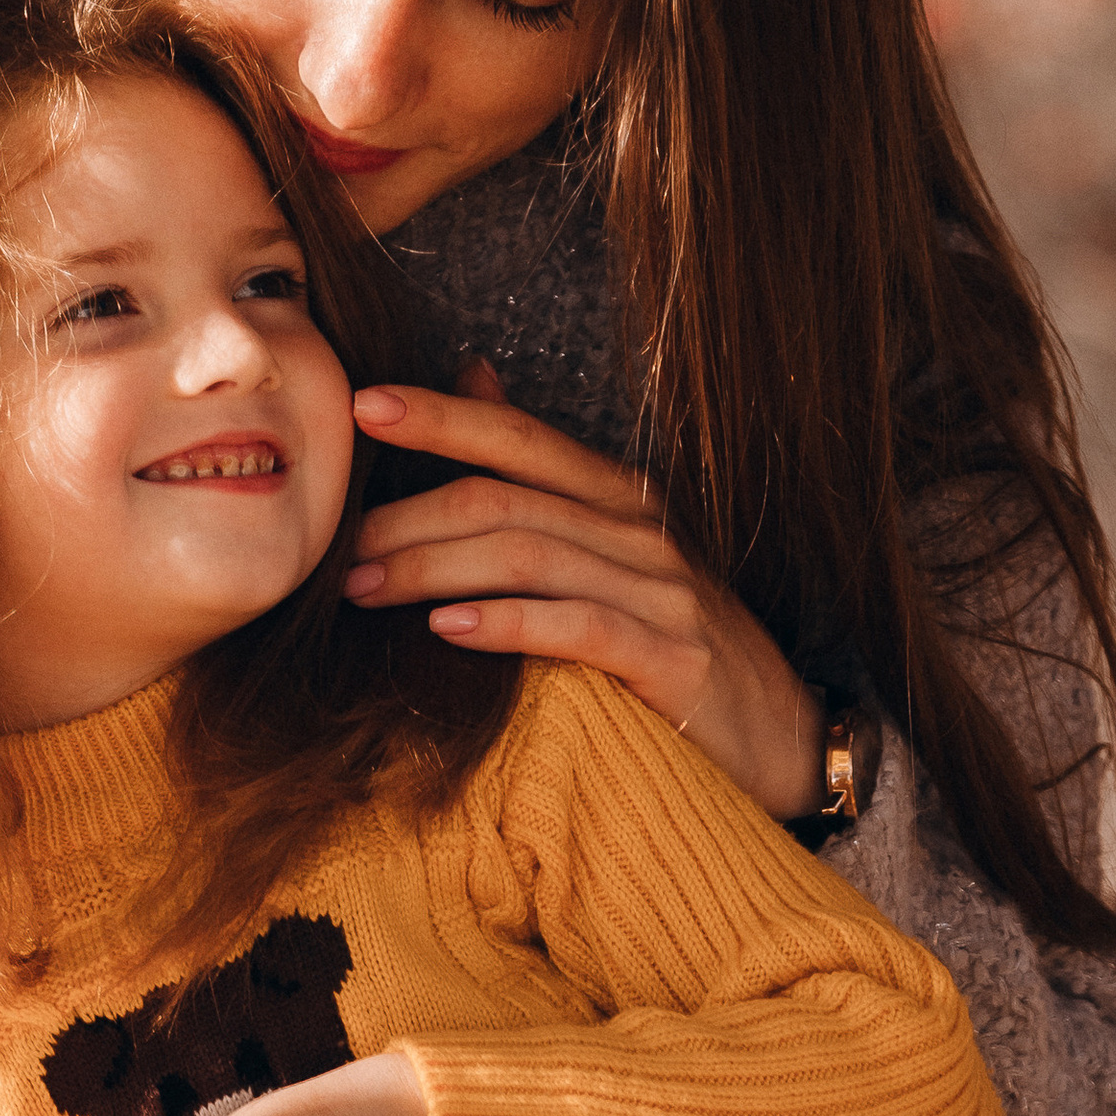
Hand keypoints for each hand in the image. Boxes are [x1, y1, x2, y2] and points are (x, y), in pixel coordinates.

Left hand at [349, 368, 824, 815]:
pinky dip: (502, 625)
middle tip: (334, 547)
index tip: (361, 407)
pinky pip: (574, 627)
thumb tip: (473, 376)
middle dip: (407, 517)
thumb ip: (540, 476)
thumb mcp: (612, 552)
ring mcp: (660, 592)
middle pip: (504, 499)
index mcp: (618, 498)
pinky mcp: (671, 659)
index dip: (441, 417)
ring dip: (430, 571)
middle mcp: (639, 531)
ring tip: (361, 590)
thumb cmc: (672, 647)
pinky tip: (443, 632)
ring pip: (526, 556)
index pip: (518, 439)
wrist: (782, 739)